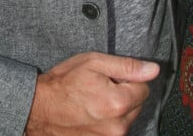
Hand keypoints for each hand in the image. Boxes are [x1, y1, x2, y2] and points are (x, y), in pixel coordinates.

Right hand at [25, 51, 159, 134]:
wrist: (40, 108)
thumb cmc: (64, 83)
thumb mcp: (94, 63)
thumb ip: (127, 66)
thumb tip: (153, 69)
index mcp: (118, 103)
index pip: (144, 88)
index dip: (128, 78)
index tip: (112, 77)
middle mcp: (117, 126)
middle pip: (137, 105)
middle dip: (124, 94)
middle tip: (101, 87)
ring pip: (127, 118)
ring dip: (116, 109)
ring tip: (94, 100)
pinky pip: (115, 130)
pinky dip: (108, 121)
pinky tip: (92, 113)